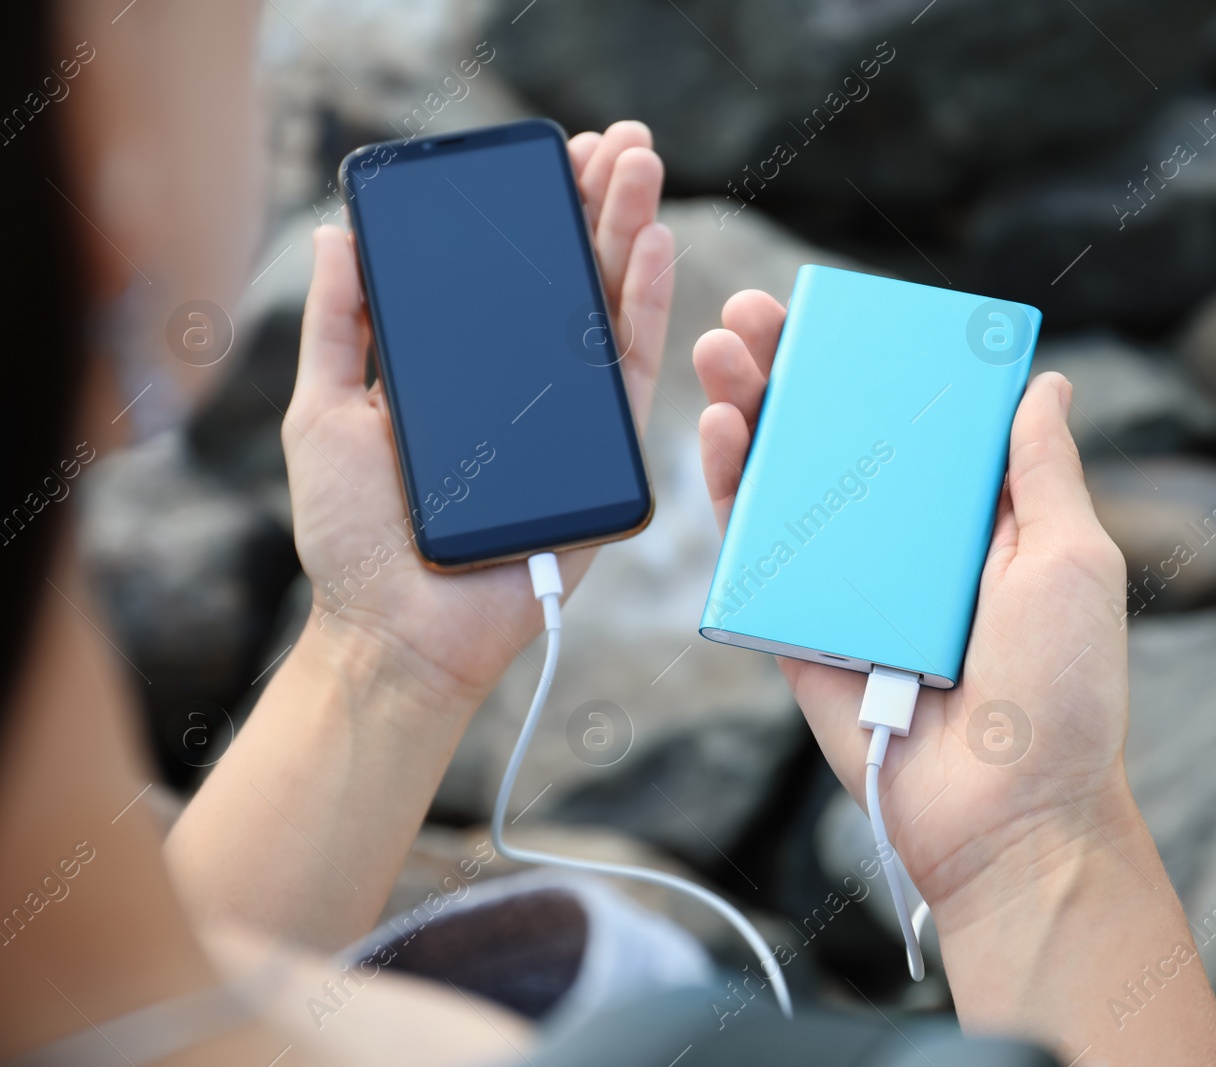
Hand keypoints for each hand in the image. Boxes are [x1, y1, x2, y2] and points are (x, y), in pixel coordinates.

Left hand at [285, 122, 674, 707]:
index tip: (548, 157)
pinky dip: (642, 306)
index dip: (530, 213)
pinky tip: (648, 243)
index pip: (505, 276)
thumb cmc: (353, 539)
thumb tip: (339, 231)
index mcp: (460, 372)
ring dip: (627, 231)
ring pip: (605, 312)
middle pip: (566, 279)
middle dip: (593, 203)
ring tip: (640, 163)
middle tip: (616, 141)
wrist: (397, 633)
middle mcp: (521, 389)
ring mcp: (566, 423)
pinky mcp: (601, 461)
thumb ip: (339, 326)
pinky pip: (627, 375)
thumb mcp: (324, 412)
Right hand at [692, 290, 1135, 918]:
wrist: (1009, 819)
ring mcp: (847, 587)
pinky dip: (733, 498)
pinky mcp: (799, 634)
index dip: (876, 365)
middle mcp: (905, 547)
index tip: (840, 312)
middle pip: (837, 441)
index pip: (914, 422)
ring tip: (721, 351)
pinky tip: (721, 436)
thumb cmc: (1062, 693)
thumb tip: (1042, 384)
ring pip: (787, 489)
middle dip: (792, 373)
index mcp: (974, 522)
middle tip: (752, 314)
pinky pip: (759, 560)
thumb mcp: (1073, 562)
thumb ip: (1044, 472)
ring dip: (749, 414)